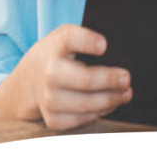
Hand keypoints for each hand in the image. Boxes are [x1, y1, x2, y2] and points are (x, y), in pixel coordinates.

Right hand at [0, 24, 132, 129]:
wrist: (29, 78)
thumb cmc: (59, 54)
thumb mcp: (67, 36)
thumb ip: (88, 39)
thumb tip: (117, 50)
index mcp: (58, 44)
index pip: (70, 39)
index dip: (87, 41)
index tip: (103, 45)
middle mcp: (50, 72)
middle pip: (85, 79)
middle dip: (110, 81)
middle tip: (126, 79)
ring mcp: (49, 97)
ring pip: (86, 104)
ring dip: (110, 100)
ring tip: (126, 94)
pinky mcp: (52, 118)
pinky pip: (81, 119)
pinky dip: (99, 112)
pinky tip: (110, 105)